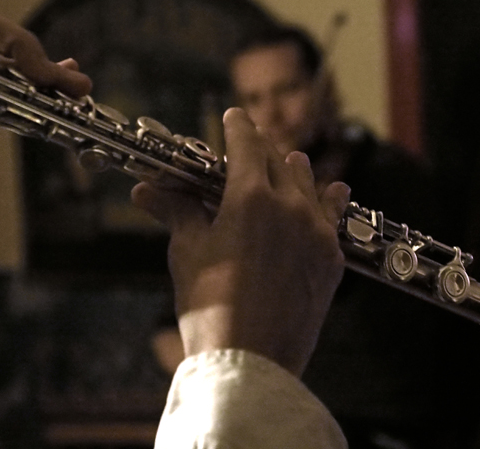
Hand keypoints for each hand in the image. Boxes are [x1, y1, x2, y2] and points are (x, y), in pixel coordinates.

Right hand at [132, 107, 349, 375]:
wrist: (252, 363)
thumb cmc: (210, 307)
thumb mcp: (188, 252)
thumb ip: (177, 211)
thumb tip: (147, 188)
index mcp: (251, 197)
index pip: (246, 143)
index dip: (238, 126)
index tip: (234, 116)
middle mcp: (291, 206)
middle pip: (278, 161)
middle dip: (260, 152)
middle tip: (247, 152)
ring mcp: (317, 233)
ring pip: (309, 184)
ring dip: (293, 172)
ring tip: (288, 164)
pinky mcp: (332, 259)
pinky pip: (332, 217)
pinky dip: (326, 201)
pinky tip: (333, 191)